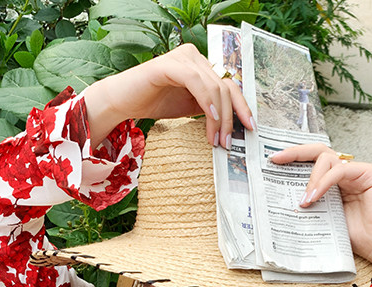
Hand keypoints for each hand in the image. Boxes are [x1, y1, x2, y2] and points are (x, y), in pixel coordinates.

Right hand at [83, 44, 253, 148]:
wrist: (122, 100)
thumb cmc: (154, 102)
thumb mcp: (190, 108)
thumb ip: (209, 110)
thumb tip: (232, 126)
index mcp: (201, 67)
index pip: (230, 85)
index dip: (242, 107)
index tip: (249, 129)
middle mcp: (195, 57)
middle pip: (225, 88)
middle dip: (229, 119)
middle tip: (226, 143)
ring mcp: (183, 58)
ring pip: (214, 87)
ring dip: (219, 117)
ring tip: (215, 140)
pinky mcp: (169, 64)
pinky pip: (196, 81)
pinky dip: (206, 101)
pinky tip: (210, 118)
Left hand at [269, 144, 371, 272]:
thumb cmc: (359, 237)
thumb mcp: (326, 219)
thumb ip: (312, 206)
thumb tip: (285, 203)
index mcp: (337, 182)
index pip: (314, 162)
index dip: (295, 159)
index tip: (274, 163)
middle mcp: (347, 172)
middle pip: (319, 151)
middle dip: (296, 153)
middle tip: (276, 159)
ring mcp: (359, 170)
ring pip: (328, 159)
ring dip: (311, 178)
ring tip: (304, 200)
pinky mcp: (370, 172)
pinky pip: (340, 170)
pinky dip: (324, 182)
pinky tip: (314, 197)